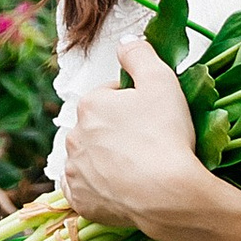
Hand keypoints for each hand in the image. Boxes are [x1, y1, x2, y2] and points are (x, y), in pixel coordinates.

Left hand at [57, 34, 217, 238]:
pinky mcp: (79, 200)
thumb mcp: (162, 80)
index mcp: (91, 104)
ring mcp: (74, 170)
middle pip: (98, 127)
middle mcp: (74, 135)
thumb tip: (125, 41)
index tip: (154, 117)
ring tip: (136, 168)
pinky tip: (117, 188)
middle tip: (148, 143)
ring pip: (89, 157)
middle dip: (117, 131)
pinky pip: (83, 189)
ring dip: (105, 158)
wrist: (166, 195)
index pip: (111, 96)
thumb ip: (140, 54)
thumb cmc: (166, 135)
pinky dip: (96, 187)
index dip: (136, 104)